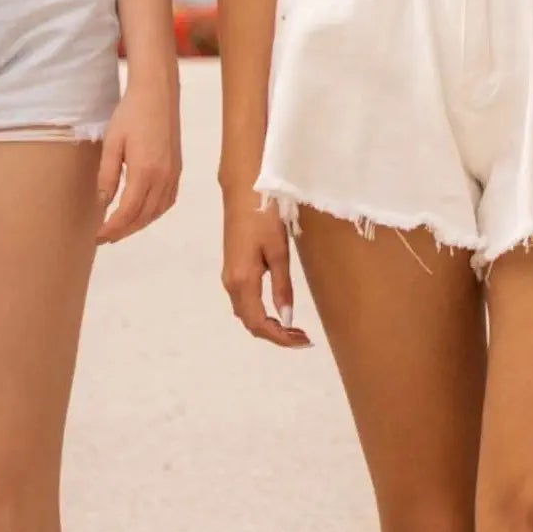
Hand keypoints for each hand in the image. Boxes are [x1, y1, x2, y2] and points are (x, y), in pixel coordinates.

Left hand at [96, 71, 183, 245]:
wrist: (157, 94)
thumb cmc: (131, 114)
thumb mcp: (112, 144)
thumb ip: (108, 175)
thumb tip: (103, 203)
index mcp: (145, 172)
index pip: (128, 212)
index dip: (112, 228)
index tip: (97, 236)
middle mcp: (164, 178)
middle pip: (143, 217)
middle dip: (123, 231)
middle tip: (104, 238)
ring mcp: (174, 174)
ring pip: (157, 212)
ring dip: (138, 224)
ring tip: (120, 229)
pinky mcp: (177, 169)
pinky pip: (167, 201)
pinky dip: (154, 213)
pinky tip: (142, 213)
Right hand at [221, 186, 308, 346]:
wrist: (243, 190)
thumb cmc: (264, 217)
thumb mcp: (278, 252)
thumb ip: (281, 287)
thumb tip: (286, 317)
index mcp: (242, 281)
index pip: (259, 323)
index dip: (280, 337)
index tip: (303, 341)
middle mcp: (231, 283)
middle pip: (250, 322)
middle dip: (275, 335)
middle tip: (302, 337)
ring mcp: (229, 275)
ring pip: (246, 312)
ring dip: (268, 325)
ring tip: (294, 328)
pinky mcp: (232, 268)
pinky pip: (244, 301)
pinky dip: (260, 312)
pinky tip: (277, 310)